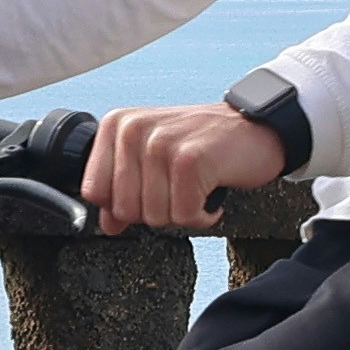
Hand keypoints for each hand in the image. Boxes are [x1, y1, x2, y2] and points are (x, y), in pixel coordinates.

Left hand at [83, 100, 283, 232]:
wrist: (256, 129)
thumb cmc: (204, 143)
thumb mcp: (155, 160)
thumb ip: (124, 190)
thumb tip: (107, 224)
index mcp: (117, 125)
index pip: (94, 191)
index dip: (123, 204)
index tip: (150, 189)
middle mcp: (134, 129)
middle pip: (124, 209)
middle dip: (156, 211)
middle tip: (179, 188)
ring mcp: (161, 143)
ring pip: (153, 216)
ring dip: (182, 212)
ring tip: (197, 187)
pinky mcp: (189, 160)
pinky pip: (184, 215)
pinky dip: (203, 215)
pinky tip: (211, 193)